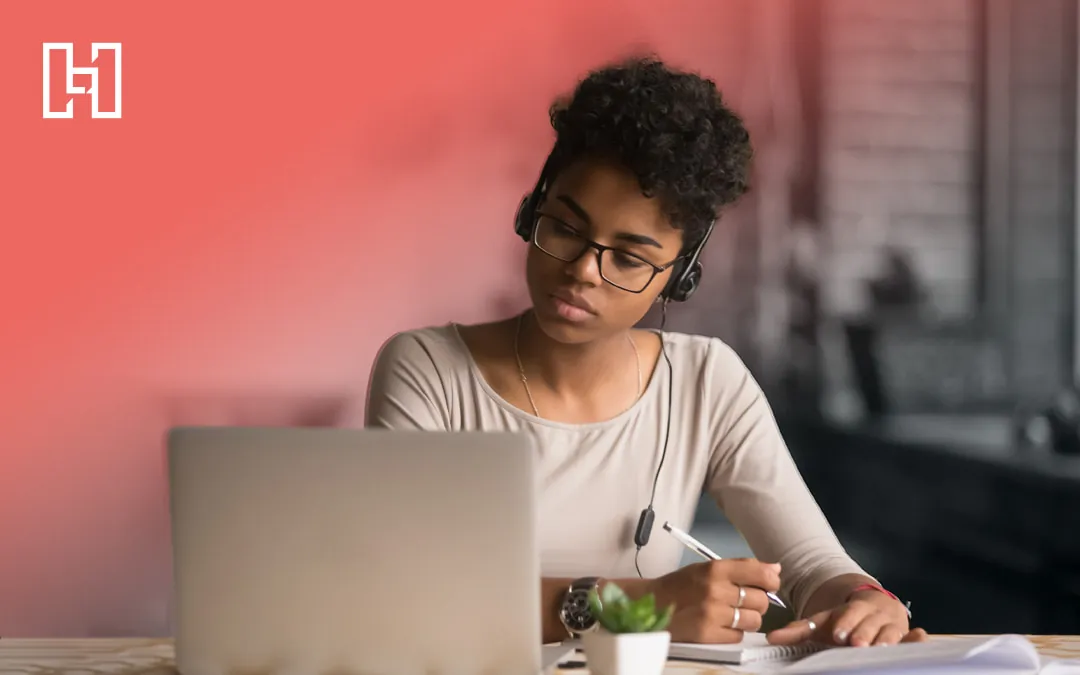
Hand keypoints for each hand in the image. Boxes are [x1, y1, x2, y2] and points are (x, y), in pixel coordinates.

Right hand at [646, 559, 782, 643]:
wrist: (651, 604)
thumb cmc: (680, 585)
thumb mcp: (707, 568)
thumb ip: (742, 567)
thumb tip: (775, 569)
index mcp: (715, 569)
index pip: (761, 574)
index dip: (770, 581)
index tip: (768, 585)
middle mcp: (715, 590)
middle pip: (761, 600)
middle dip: (756, 603)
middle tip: (741, 602)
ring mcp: (712, 614)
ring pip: (754, 620)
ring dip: (746, 619)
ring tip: (730, 615)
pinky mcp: (707, 634)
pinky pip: (739, 636)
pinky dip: (733, 632)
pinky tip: (720, 625)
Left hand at [767, 590, 927, 646]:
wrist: (874, 606)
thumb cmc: (846, 620)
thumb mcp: (824, 622)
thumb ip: (799, 630)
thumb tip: (771, 637)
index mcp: (854, 608)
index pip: (849, 614)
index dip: (846, 622)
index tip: (839, 634)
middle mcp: (875, 615)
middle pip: (869, 625)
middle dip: (864, 634)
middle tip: (857, 644)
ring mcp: (893, 625)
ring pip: (891, 632)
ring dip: (888, 639)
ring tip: (881, 648)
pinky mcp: (907, 635)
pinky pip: (914, 637)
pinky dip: (917, 638)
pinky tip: (921, 637)